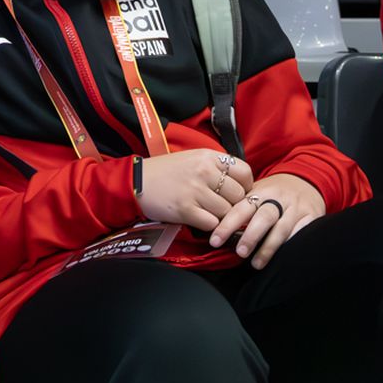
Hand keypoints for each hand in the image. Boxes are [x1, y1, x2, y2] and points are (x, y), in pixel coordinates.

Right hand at [136, 149, 253, 230]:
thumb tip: (241, 185)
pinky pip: (212, 223)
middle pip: (238, 195)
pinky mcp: (186, 209)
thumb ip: (216, 167)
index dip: (246, 186)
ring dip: (221, 217)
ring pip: (227, 211)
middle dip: (233, 205)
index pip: (245, 172)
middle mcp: (204, 171)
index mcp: (208, 156)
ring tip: (209, 214)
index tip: (238, 193)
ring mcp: (195, 190)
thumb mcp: (193, 159)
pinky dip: (209, 226)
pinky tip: (200, 220)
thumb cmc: (166, 172)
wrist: (136, 182)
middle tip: (222, 207)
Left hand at [209, 172, 324, 268]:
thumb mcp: (256, 192)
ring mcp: (296, 208)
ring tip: (256, 263)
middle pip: (263, 217)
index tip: (216, 241)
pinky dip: (292, 244)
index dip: (227, 224)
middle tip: (239, 252)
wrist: (305, 182)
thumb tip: (212, 226)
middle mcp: (279, 199)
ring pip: (282, 228)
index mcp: (261, 191)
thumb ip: (240, 207)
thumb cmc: (273, 194)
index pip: (241, 207)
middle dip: (250, 236)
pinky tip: (283, 258)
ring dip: (268, 247)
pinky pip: (302, 232)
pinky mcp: (312, 217)